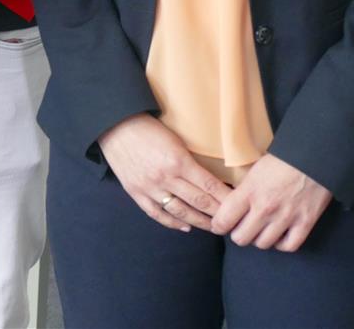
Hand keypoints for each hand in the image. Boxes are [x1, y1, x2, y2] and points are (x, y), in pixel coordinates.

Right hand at [97, 113, 231, 232]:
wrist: (114, 126)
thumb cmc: (147, 127)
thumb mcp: (174, 139)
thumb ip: (190, 160)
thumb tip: (210, 177)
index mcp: (178, 161)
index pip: (210, 186)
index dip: (226, 199)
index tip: (238, 206)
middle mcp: (165, 177)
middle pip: (199, 202)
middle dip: (218, 214)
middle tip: (231, 222)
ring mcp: (150, 187)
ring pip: (180, 212)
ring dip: (199, 222)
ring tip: (213, 227)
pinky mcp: (136, 193)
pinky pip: (157, 214)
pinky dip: (172, 223)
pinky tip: (185, 227)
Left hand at [211, 153, 332, 250]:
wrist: (313, 158)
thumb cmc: (281, 161)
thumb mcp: (253, 171)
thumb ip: (242, 191)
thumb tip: (229, 205)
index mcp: (248, 192)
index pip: (223, 220)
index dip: (218, 226)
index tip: (219, 226)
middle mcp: (265, 208)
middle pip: (241, 238)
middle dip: (238, 235)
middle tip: (241, 229)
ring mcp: (285, 217)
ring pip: (263, 244)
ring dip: (259, 239)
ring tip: (260, 231)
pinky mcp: (305, 223)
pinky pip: (288, 246)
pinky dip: (281, 245)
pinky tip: (279, 236)